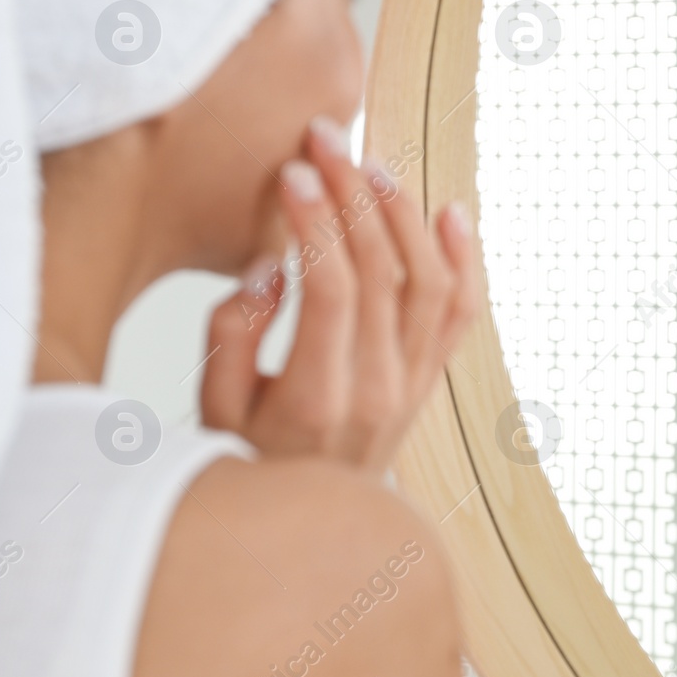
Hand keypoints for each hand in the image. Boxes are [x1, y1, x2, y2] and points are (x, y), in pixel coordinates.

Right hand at [199, 116, 482, 472]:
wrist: (308, 535)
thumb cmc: (248, 463)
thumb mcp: (212, 413)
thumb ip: (232, 337)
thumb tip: (271, 268)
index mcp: (318, 399)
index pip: (331, 288)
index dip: (315, 221)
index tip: (292, 173)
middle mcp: (380, 392)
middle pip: (383, 271)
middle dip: (353, 193)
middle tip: (326, 141)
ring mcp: (414, 388)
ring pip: (431, 283)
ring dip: (405, 215)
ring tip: (372, 166)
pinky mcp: (430, 382)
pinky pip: (461, 313)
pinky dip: (465, 259)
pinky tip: (450, 212)